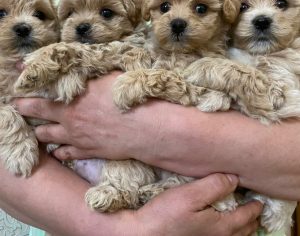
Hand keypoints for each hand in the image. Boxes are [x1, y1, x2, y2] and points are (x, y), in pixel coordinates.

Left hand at [14, 72, 163, 159]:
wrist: (143, 128)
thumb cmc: (127, 98)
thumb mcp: (109, 77)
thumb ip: (91, 73)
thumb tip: (82, 65)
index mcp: (72, 100)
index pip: (40, 94)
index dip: (25, 91)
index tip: (17, 88)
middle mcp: (69, 120)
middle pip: (38, 116)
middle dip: (25, 110)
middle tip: (19, 106)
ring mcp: (76, 138)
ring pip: (47, 136)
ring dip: (40, 131)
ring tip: (37, 128)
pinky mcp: (87, 152)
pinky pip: (66, 154)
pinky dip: (59, 151)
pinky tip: (57, 150)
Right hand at [133, 173, 261, 235]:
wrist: (144, 234)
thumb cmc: (166, 214)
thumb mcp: (190, 195)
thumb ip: (214, 186)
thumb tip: (234, 178)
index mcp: (221, 226)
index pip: (246, 216)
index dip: (254, 207)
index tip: (259, 200)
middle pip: (243, 230)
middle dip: (251, 219)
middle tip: (255, 209)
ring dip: (242, 228)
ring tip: (243, 220)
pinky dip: (229, 232)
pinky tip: (220, 227)